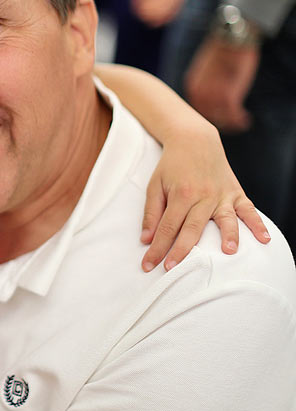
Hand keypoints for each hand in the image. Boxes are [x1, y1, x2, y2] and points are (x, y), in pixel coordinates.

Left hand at [141, 122, 269, 270]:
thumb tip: (146, 239)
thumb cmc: (171, 166)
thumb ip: (151, 213)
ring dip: (228, 236)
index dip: (157, 248)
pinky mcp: (235, 193)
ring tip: (227, 253)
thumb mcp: (155, 186)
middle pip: (192, 228)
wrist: (194, 141)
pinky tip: (264, 239)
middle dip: (181, 251)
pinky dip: (257, 223)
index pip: (167, 228)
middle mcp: (203, 196)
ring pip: (225, 219)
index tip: (148, 266)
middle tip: (172, 270)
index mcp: (181, 194)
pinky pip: (248, 209)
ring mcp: (221, 195)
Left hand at [185, 36, 259, 131]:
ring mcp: (213, 95)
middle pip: (207, 116)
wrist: (230, 39)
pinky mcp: (228, 94)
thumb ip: (205, 86)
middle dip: (219, 121)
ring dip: (230, 123)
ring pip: (220, 118)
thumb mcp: (206, 71)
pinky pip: (232, 114)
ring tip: (239, 123)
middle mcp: (199, 93)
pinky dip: (239, 120)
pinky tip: (245, 120)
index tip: (218, 119)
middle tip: (230, 124)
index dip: (207, 116)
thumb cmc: (221, 53)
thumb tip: (208, 99)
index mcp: (192, 86)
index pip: (196, 110)